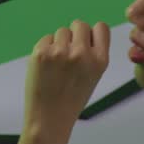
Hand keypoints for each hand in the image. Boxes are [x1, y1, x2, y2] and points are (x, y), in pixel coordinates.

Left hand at [23, 19, 111, 139]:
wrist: (49, 118)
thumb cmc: (71, 100)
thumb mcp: (94, 77)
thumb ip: (92, 54)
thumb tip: (85, 34)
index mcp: (99, 60)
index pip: (101, 27)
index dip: (92, 33)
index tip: (86, 40)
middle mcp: (82, 53)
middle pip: (79, 25)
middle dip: (74, 35)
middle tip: (68, 52)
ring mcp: (60, 52)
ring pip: (61, 31)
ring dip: (58, 43)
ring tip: (56, 65)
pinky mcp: (41, 52)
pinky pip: (45, 39)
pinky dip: (45, 49)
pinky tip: (46, 67)